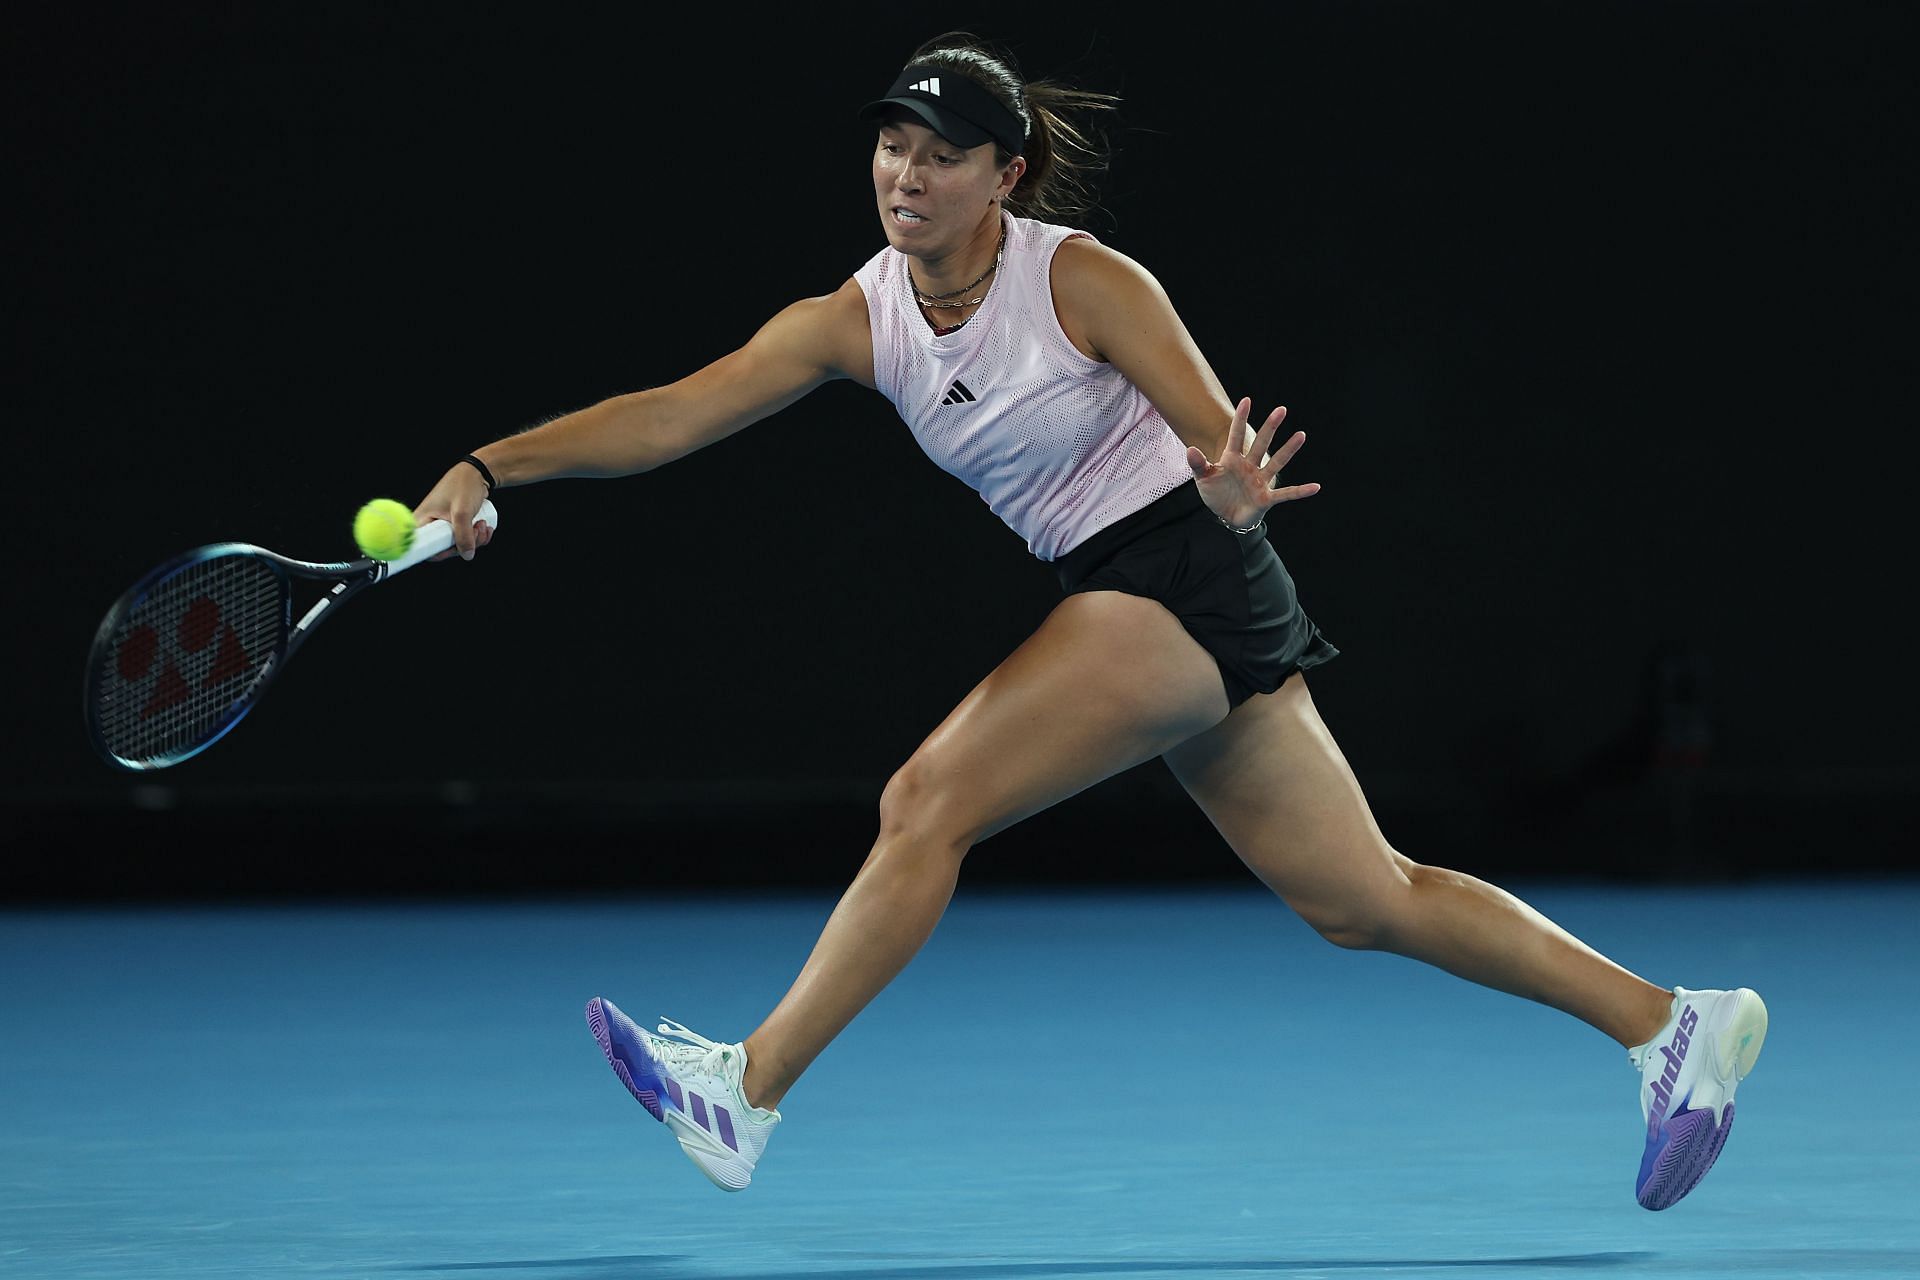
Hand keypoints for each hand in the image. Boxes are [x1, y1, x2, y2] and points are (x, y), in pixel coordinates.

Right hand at [413, 461, 495, 560]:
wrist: (478, 473)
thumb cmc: (464, 485)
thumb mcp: (462, 512)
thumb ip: (464, 535)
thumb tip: (467, 555)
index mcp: (421, 521)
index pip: (425, 547)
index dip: (441, 552)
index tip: (457, 547)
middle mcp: (430, 525)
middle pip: (445, 549)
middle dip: (465, 543)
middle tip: (477, 530)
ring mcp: (443, 525)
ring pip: (459, 545)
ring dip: (476, 539)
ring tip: (482, 524)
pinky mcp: (454, 525)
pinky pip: (466, 539)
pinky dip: (478, 537)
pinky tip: (484, 526)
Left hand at [1186, 398, 1320, 529]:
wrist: (1226, 516)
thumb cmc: (1216, 494)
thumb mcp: (1203, 478)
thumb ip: (1198, 464)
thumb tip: (1190, 449)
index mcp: (1232, 459)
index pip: (1235, 435)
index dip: (1241, 418)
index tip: (1247, 400)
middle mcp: (1249, 466)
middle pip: (1261, 443)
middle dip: (1270, 427)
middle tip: (1282, 409)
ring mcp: (1259, 481)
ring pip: (1276, 462)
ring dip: (1288, 450)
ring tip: (1301, 435)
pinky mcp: (1266, 498)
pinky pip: (1287, 494)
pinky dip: (1301, 491)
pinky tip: (1316, 487)